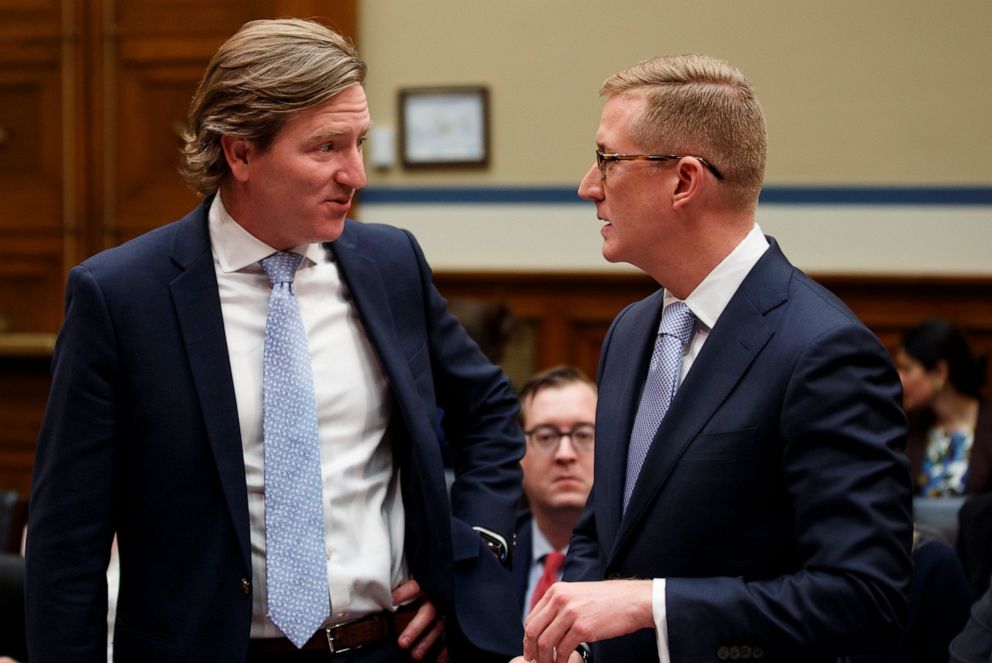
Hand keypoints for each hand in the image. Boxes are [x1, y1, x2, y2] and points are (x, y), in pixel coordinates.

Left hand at [392, 579, 447, 661]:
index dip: (403, 594)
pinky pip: (449, 637)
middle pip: (427, 613)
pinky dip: (444, 651)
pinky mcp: (451, 623)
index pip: (414, 588)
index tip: (391, 601)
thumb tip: (384, 597)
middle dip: (415, 629)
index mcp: (427, 586)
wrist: (447, 589)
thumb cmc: (423, 589)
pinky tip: (438, 660)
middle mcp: (437, 599)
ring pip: (438, 627)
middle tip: (402, 643)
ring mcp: (445, 612)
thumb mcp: (414, 586)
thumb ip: (403, 590)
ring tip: (414, 656)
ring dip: (426, 642)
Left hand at [522, 580, 652, 662]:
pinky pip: (563, 650)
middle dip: (532, 650)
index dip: (528, 638)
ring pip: (545, 643)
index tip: (531, 649)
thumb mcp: (577, 594)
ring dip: (545, 659)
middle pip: (533, 630)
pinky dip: (560, 661)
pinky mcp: (583, 628)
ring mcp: (570, 613)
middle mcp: (560, 599)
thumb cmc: (608, 600)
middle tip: (535, 660)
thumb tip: (545, 627)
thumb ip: (560, 606)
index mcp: (556, 591)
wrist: (633, 601)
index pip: (531, 618)